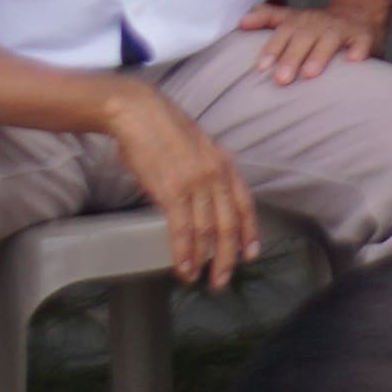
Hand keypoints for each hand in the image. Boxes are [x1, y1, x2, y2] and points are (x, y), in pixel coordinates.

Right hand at [104, 82, 263, 284]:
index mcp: (225, 164)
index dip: (249, 231)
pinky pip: (182, 229)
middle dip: (228, 256)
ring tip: (200, 279)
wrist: (140, 113)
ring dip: (204, 260)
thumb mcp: (198, 148)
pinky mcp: (172, 191)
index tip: (251, 253)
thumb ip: (207, 172)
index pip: (245, 204)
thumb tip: (204, 198)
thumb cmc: (163, 130)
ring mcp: (196, 184)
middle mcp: (217, 175)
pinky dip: (183, 252)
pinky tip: (182, 267)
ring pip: (207, 232)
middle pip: (229, 224)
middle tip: (223, 279)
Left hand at [238, 0, 376, 88]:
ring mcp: (342, 28)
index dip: (272, 47)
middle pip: (303, 37)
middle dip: (292, 57)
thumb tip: (241, 22)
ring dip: (319, 55)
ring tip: (310, 73)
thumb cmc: (317, 25)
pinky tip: (353, 61)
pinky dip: (358, 50)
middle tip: (282, 79)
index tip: (262, 66)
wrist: (359, 12)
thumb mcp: (292, 17)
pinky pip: (361, 42)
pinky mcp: (364, 36)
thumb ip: (267, 18)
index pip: (283, 31)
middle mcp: (319, 23)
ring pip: (329, 40)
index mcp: (300, 21)